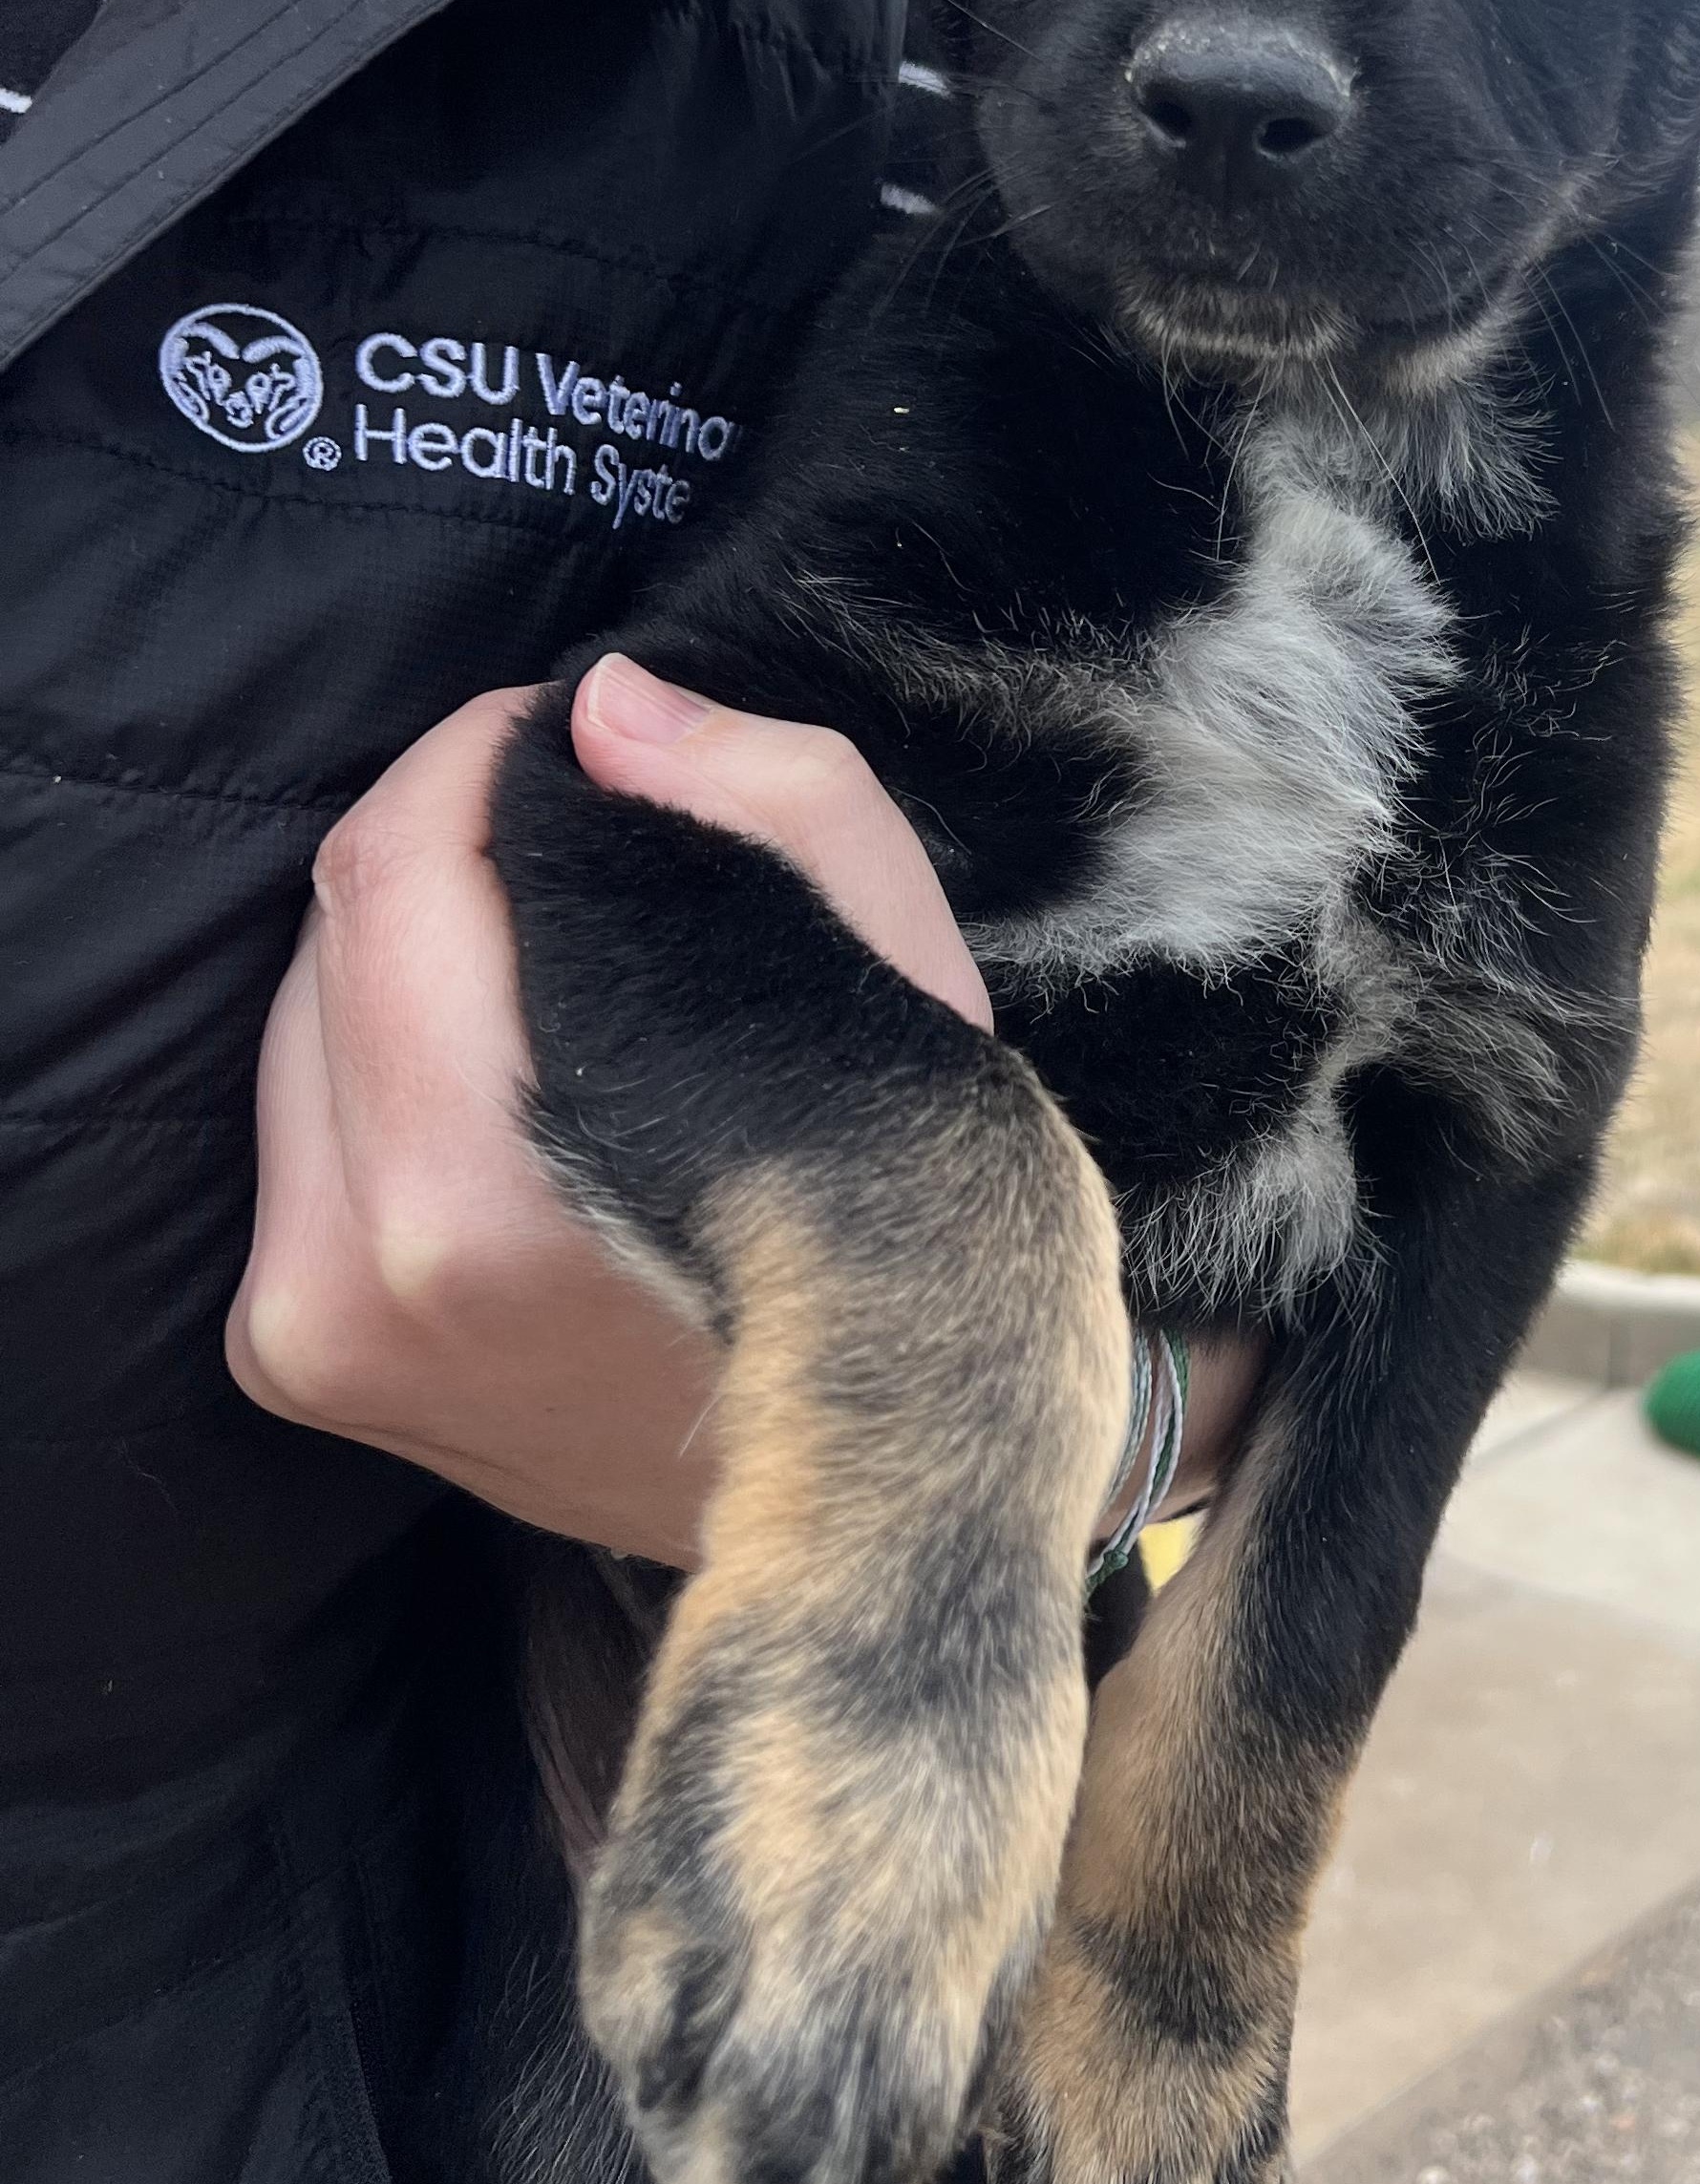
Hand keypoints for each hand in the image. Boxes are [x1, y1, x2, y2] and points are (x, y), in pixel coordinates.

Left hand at [228, 658, 1258, 1564]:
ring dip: (412, 954)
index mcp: (500, 1177)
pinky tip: (514, 1085)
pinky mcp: (300, 1356)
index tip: (568, 737)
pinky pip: (298, 1128)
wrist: (899, 1474)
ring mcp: (322, 1326)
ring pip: (300, 1022)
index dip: (480, 757)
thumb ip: (775, 802)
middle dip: (455, 846)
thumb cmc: (916, 1220)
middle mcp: (377, 1264)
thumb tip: (605, 709)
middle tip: (587, 838)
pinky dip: (385, 1065)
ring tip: (566, 974)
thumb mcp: (909, 979)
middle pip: (336, 932)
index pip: (398, 868)